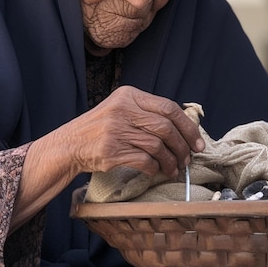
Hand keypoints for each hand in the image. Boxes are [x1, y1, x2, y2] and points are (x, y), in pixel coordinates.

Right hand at [65, 85, 204, 178]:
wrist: (70, 144)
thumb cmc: (100, 129)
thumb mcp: (121, 109)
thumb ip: (147, 113)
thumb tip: (184, 128)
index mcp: (129, 95)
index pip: (168, 107)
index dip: (188, 126)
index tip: (197, 142)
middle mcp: (123, 109)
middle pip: (166, 127)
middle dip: (183, 146)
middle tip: (188, 158)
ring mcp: (116, 130)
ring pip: (157, 145)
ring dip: (170, 161)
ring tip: (173, 168)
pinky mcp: (112, 150)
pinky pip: (144, 160)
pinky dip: (155, 168)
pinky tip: (156, 171)